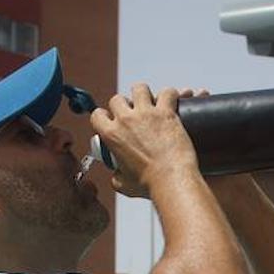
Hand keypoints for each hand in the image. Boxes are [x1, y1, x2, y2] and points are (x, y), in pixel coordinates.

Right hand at [88, 84, 198, 199]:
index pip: (97, 114)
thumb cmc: (149, 185)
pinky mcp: (166, 112)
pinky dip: (172, 95)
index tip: (112, 120)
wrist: (171, 180)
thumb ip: (116, 178)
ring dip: (145, 93)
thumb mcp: (124, 185)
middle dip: (125, 104)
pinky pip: (168, 93)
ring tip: (153, 102)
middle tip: (136, 114)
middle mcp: (126, 119)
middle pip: (118, 98)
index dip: (104, 116)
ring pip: (139, 88)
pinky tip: (175, 101)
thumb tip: (116, 176)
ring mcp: (146, 113)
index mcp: (111, 135)